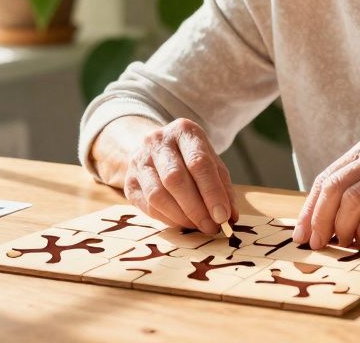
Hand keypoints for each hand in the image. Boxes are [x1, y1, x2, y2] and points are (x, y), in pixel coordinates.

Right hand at [121, 118, 236, 233]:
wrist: (157, 149)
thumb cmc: (190, 157)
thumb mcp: (212, 163)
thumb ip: (223, 187)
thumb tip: (229, 217)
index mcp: (184, 131)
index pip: (199, 163)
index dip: (212, 192)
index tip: (223, 216)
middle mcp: (158, 141)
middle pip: (175, 179)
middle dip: (196, 208)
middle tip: (211, 227)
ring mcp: (139, 160)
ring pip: (158, 195)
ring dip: (181, 217)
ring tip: (198, 226)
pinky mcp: (129, 181)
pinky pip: (148, 206)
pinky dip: (168, 219)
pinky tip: (182, 222)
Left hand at [293, 138, 359, 248]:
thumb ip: (357, 186)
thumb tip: (322, 219)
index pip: (326, 178)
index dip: (309, 208)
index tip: (301, 232)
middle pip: (333, 188)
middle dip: (319, 219)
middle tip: (315, 242)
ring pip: (351, 200)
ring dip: (340, 228)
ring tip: (340, 243)